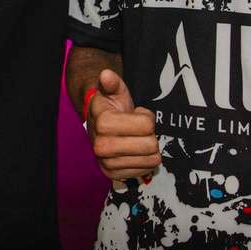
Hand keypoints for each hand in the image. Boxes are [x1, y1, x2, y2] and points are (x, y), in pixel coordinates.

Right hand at [86, 70, 159, 184]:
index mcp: (102, 123)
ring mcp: (107, 163)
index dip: (146, 117)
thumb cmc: (111, 108)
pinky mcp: (114, 175)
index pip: (147, 125)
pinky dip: (145, 160)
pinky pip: (147, 170)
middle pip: (151, 144)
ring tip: (135, 139)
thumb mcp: (114, 91)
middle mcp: (101, 146)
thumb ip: (112, 82)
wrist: (98, 126)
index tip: (135, 114)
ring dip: (148, 148)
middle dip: (149, 134)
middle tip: (137, 129)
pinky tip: (133, 151)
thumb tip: (106, 74)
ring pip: (152, 159)